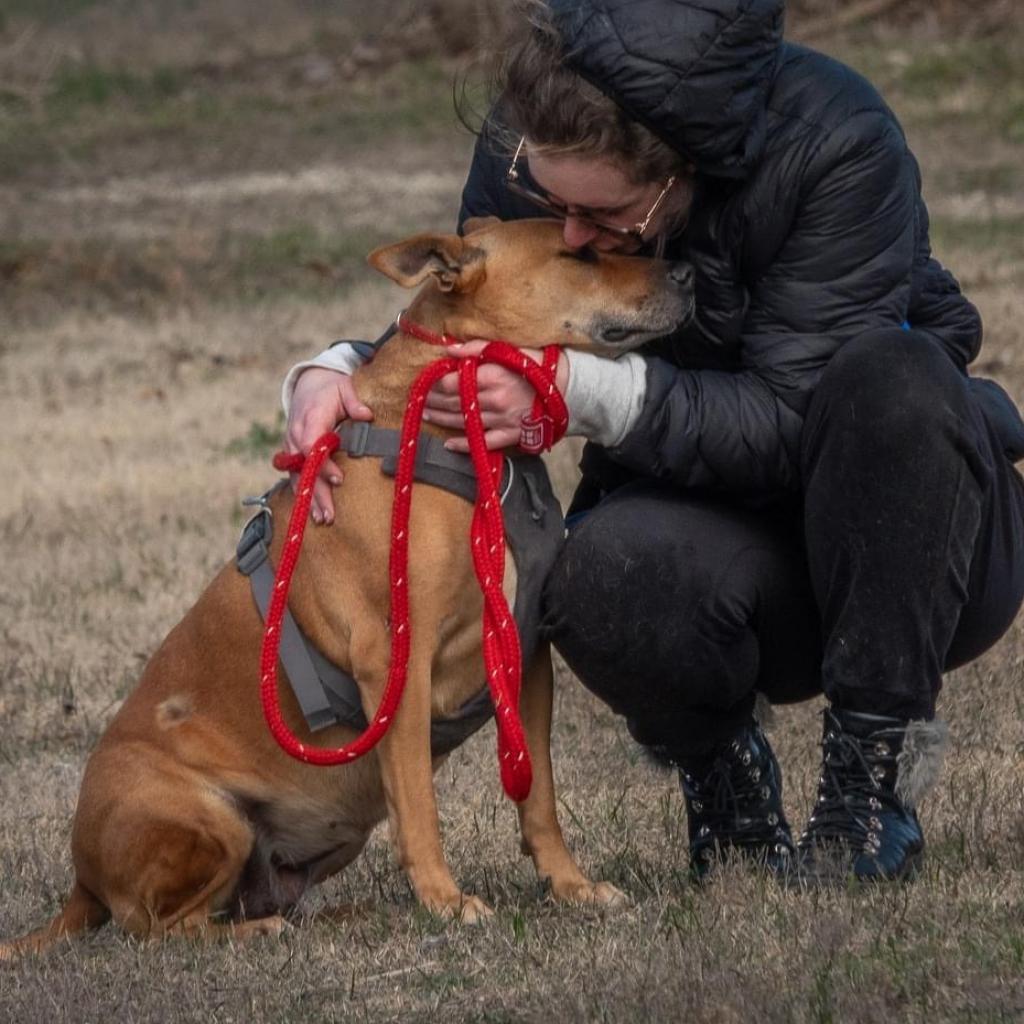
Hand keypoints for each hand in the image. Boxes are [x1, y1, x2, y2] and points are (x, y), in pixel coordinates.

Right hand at [284, 367, 372, 523]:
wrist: (308, 383)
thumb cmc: (331, 388)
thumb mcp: (344, 387)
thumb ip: (354, 401)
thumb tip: (366, 415)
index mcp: (310, 419)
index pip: (311, 446)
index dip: (322, 465)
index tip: (339, 480)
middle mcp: (296, 435)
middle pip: (303, 468)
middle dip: (317, 492)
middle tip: (330, 514)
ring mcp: (292, 446)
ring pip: (297, 476)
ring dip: (309, 499)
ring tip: (323, 519)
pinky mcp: (293, 454)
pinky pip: (295, 476)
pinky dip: (303, 494)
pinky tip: (313, 512)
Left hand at [423, 341, 568, 451]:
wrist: (571, 388)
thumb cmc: (540, 364)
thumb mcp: (511, 349)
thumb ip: (478, 348)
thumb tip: (449, 349)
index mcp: (493, 376)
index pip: (453, 382)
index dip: (434, 383)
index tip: (423, 381)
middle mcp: (495, 401)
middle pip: (454, 403)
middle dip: (433, 401)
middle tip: (418, 399)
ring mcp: (503, 420)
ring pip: (465, 422)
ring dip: (442, 420)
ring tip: (426, 415)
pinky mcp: (513, 435)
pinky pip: (485, 443)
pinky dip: (466, 445)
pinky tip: (450, 445)